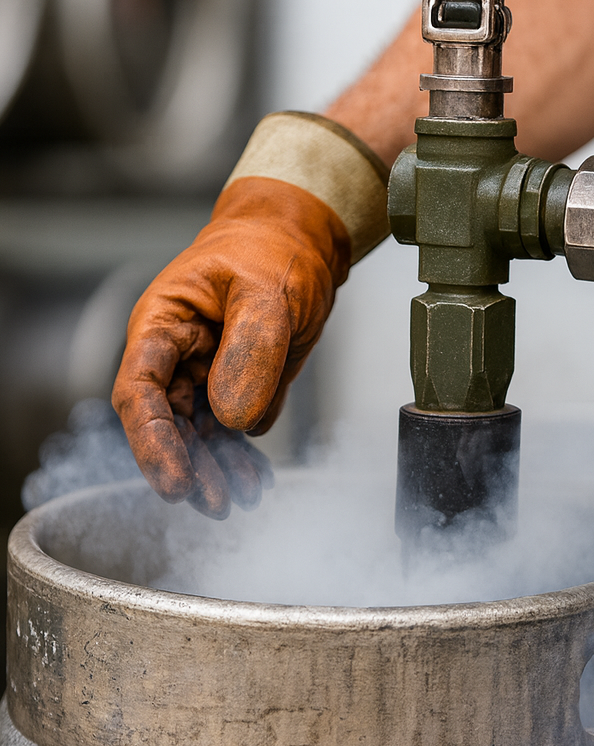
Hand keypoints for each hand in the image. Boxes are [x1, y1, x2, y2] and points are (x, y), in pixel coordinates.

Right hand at [113, 176, 349, 516]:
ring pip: (201, 434)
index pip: (140, 391)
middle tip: (217, 503)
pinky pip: (234, 428)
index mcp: (164, 325)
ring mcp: (207, 373)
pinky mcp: (240, 385)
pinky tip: (255, 479)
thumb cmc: (272, 249)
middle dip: (189, 467)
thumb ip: (251, 350)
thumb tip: (234, 416)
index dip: (152, 442)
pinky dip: (242, 455)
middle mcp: (178, 355)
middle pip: (168, 423)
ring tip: (240, 499)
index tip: (175, 480)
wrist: (301, 242)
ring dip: (216, 469)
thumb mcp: (266, 292)